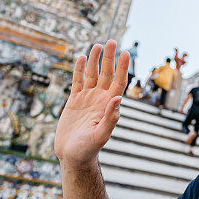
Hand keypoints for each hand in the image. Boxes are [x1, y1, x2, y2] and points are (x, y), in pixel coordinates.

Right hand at [55, 40, 128, 167]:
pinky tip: (82, 58)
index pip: (118, 82)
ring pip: (93, 75)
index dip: (122, 67)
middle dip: (109, 58)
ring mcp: (87, 99)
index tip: (126, 52)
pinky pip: (78, 81)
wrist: (72, 156)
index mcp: (109, 105)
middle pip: (107, 74)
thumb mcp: (101, 135)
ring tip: (99, 45)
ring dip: (96, 60)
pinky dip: (80, 70)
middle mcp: (100, 99)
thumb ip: (110, 118)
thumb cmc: (88, 150)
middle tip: (112, 41)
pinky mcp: (74, 101)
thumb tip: (117, 99)